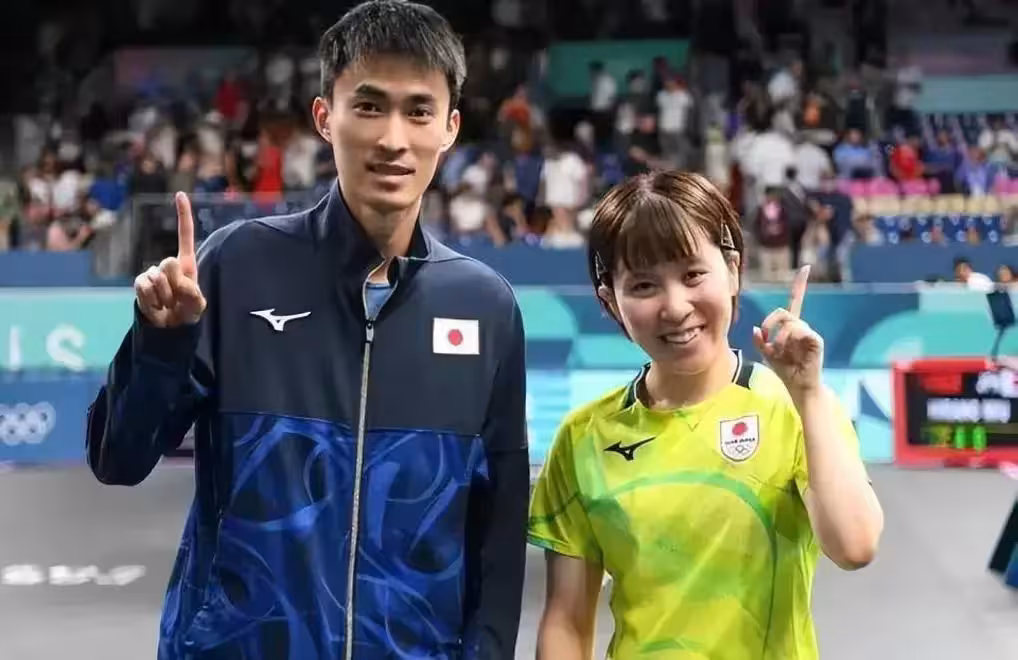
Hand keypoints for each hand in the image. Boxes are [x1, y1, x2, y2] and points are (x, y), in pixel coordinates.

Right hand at [134, 192, 205, 327]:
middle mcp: (168, 264)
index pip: (185, 235)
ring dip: (163, 296)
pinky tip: (156, 306)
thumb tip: (180, 282)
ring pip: (155, 278)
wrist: (169, 328)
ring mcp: (152, 273)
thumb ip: (192, 294)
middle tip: (177, 299)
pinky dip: (151, 301)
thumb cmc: (187, 313)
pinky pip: (143, 287)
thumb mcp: (197, 305)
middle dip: (174, 283)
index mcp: (186, 264)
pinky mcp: (140, 283)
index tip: (180, 194)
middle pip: (169, 263)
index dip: (183, 215)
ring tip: (167, 304)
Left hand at [752, 266, 823, 397]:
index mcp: (791, 327)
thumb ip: (761, 342)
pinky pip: (800, 330)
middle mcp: (802, 327)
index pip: (795, 301)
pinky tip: (787, 352)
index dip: (799, 285)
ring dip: (778, 337)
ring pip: (790, 322)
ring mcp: (810, 333)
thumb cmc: (786, 371)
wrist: (799, 386)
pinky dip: (788, 339)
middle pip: (783, 311)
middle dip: (770, 321)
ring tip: (777, 351)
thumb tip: (756, 329)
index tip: (805, 268)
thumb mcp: (767, 355)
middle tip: (765, 336)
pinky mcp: (816, 340)